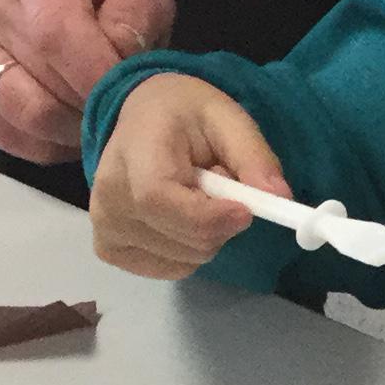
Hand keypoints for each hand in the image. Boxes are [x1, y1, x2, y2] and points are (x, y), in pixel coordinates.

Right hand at [0, 0, 174, 164]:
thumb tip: (123, 79)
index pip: (56, 34)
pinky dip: (44, 144)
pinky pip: (3, 135)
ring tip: (93, 118)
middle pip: (42, 88)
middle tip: (119, 112)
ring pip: (21, 118)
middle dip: (90, 111)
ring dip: (68, 132)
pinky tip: (66, 128)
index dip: (95, 78)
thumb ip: (136, 21)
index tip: (128, 99)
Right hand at [89, 74, 291, 278]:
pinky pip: (172, 269)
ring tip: (195, 194)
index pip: (159, 200)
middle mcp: (108, 197)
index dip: (209, 216)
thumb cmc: (185, 115)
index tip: (245, 210)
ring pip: (185, 259)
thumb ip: (253, 156)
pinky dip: (191, 249)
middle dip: (220, 222)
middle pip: (182, 239)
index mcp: (132, 153)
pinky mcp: (111, 251)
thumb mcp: (227, 118)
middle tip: (217, 184)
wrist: (143, 119)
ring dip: (207, 234)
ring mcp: (105, 229)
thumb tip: (280, 197)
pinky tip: (180, 215)